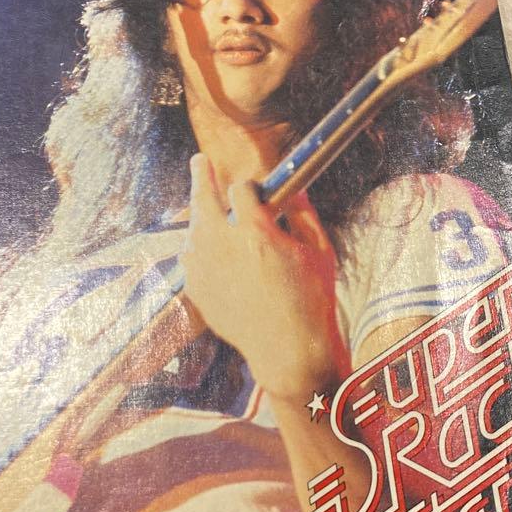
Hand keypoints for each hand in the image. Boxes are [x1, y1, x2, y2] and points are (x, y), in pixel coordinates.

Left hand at [179, 153, 350, 402]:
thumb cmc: (311, 301)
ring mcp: (204, 270)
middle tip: (199, 161)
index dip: (249, 188)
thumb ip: (303, 214)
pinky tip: (215, 259)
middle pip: (202, 199)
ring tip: (212, 218)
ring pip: (195, 231)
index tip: (252, 191)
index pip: (241, 189)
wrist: (288, 350)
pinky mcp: (195, 291)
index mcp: (256, 233)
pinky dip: (201, 254)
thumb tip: (294, 188)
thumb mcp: (318, 252)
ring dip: (203, 221)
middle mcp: (223, 247)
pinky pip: (192, 260)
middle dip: (200, 176)